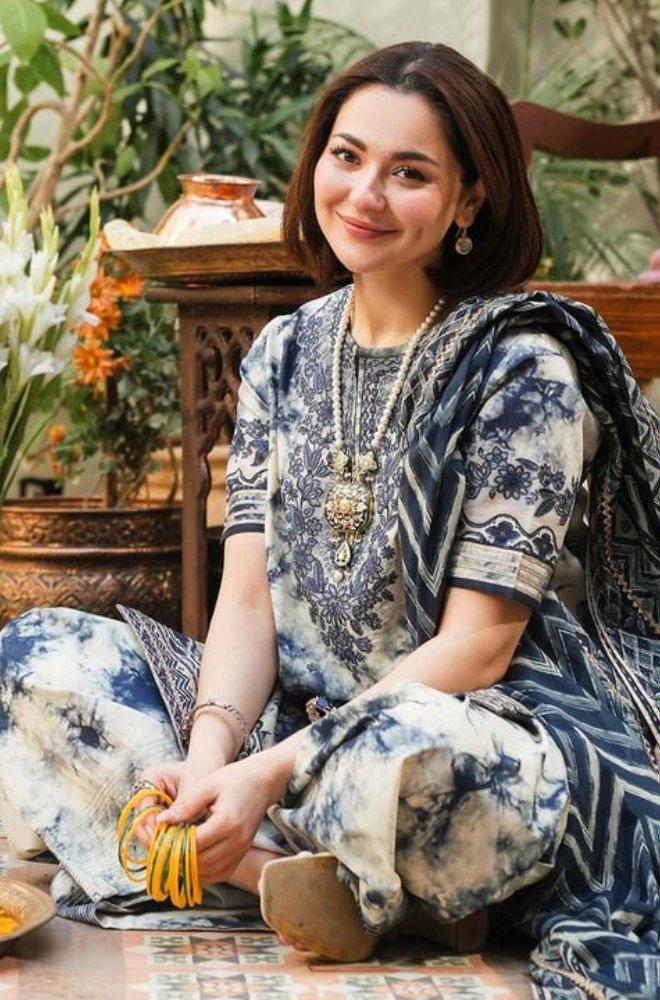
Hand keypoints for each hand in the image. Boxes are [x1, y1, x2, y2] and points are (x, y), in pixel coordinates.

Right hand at [131, 757, 218, 847]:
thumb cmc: (201, 773)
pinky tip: (174, 851)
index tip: (165, 843)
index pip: (144, 808)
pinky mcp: (155, 816)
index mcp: (150, 778)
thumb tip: (173, 831)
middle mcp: (144, 792)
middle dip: (153, 839)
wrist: (206, 770)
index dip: (152, 828)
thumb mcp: (194, 787)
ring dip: (158, 842)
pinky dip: (164, 841)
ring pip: (145, 831)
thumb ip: (183, 806)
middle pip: (140, 822)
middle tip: (167, 854)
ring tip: (172, 855)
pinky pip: (155, 833)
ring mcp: (147, 805)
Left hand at [157, 754, 277, 885]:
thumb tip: (162, 822)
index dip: (173, 844)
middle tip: (162, 849)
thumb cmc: (235, 778)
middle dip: (178, 859)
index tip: (159, 838)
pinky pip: (220, 874)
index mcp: (227, 822)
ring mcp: (241, 850)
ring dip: (188, 868)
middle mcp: (237, 841)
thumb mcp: (208, 784)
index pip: (194, 844)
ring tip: (173, 854)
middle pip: (200, 862)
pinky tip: (191, 862)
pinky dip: (203, 873)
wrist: (264, 781)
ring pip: (209, 873)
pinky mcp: (242, 854)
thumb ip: (185, 804)